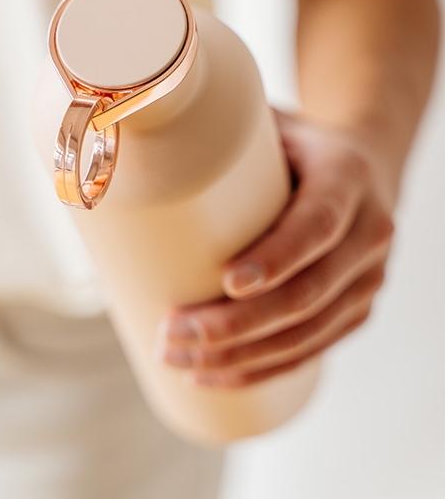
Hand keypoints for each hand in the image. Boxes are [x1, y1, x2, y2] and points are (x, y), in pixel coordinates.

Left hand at [159, 111, 394, 386]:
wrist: (359, 167)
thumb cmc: (293, 144)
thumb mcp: (268, 121)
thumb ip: (217, 123)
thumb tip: (129, 128)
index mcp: (347, 176)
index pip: (318, 223)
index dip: (277, 257)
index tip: (227, 282)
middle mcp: (370, 232)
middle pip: (308, 293)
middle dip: (237, 324)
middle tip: (172, 333)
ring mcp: (367, 278)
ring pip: (308, 334)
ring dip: (241, 357)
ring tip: (178, 359)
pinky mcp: (356, 309)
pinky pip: (313, 351)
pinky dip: (263, 370)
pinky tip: (216, 376)